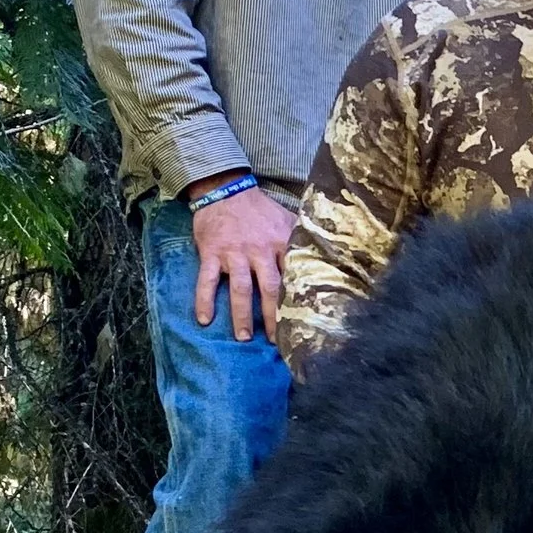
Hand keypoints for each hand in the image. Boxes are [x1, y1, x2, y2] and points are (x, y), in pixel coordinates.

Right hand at [183, 175, 294, 341]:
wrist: (225, 190)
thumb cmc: (259, 210)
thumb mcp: (287, 218)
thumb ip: (302, 238)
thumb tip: (328, 253)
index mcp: (280, 245)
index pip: (292, 277)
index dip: (297, 300)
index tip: (303, 322)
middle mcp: (258, 252)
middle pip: (269, 289)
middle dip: (273, 317)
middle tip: (276, 341)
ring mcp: (234, 254)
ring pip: (240, 289)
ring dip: (241, 314)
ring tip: (243, 337)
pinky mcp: (211, 253)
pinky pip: (207, 280)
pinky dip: (204, 300)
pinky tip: (204, 320)